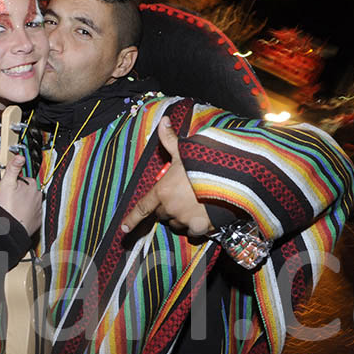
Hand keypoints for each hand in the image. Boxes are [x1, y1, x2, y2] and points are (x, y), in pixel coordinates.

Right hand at [0, 154, 41, 235]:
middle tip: (3, 200)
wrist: (8, 230)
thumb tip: (20, 156)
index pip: (22, 180)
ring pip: (25, 203)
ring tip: (6, 209)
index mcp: (32, 186)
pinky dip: (21, 215)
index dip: (11, 184)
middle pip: (23, 192)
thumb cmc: (7, 208)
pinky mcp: (35, 221)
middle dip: (13, 195)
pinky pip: (28, 215)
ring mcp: (37, 210)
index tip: (5, 189)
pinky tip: (13, 216)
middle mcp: (37, 197)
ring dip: (17, 205)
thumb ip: (13, 168)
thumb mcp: (6, 183)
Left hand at [121, 116, 210, 236]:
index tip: (123, 228)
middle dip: (166, 207)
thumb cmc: (204, 164)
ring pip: (176, 223)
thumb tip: (163, 121)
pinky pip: (192, 232)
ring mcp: (185, 219)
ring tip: (193, 203)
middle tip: (179, 195)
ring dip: (180, 217)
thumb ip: (170, 139)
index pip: (142, 207)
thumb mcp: (185, 151)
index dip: (131, 219)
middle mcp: (170, 208)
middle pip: (161, 213)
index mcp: (162, 191)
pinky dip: (195, 227)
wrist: (231, 179)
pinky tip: (203, 215)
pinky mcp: (200, 227)